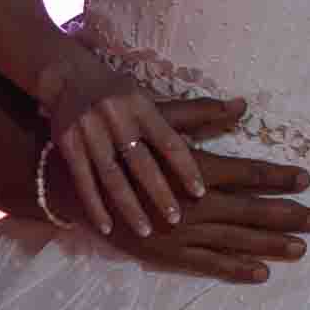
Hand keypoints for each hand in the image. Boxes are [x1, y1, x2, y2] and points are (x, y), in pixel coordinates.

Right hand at [36, 59, 208, 236]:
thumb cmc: (123, 95)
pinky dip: (95, 206)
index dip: (185, 167)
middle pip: (141, 162)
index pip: (168, 140)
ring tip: (146, 230)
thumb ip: (199, 112)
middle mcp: (116, 117)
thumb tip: (242, 107)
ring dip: (128, 206)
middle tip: (177, 220)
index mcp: (142, 106)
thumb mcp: (157, 100)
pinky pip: (83, 181)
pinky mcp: (67, 144)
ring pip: (111, 175)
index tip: (201, 192)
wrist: (68, 79)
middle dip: (159, 192)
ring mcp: (89, 131)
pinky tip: (108, 228)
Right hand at [76, 94, 309, 280]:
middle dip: (286, 215)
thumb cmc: (116, 142)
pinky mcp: (165, 253)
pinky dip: (235, 268)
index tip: (306, 179)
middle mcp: (190, 204)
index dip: (277, 177)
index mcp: (191, 169)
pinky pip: (207, 264)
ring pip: (235, 241)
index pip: (246, 173)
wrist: (69, 181)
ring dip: (270, 245)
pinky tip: (261, 272)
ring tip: (301, 248)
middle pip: (249, 212)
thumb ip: (200, 115)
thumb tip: (242, 103)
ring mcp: (179, 233)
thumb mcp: (156, 120)